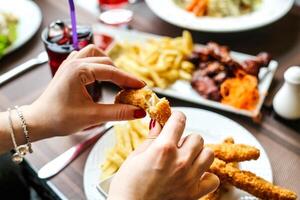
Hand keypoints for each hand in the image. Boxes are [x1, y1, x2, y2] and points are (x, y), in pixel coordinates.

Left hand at [22, 45, 145, 136]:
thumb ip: (117, 113)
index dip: (129, 79)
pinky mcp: (68, 68)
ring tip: (117, 79)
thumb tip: (139, 111)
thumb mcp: (91, 116)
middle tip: (131, 88)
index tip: (142, 87)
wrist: (38, 121)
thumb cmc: (59, 118)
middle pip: (106, 61)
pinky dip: (98, 63)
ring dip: (109, 64)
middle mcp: (74, 62)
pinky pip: (86, 57)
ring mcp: (70, 63)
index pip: (111, 71)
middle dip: (121, 74)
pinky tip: (101, 74)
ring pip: (95, 53)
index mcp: (78, 71)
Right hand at [108, 111, 219, 199]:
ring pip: (208, 154)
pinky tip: (194, 176)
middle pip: (197, 137)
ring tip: (186, 159)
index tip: (175, 120)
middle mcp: (180, 161)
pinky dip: (206, 176)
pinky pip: (213, 179)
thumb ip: (151, 138)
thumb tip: (158, 123)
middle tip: (177, 145)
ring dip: (198, 154)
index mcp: (163, 148)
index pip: (179, 120)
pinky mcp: (194, 193)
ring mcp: (189, 178)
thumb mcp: (135, 157)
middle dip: (186, 138)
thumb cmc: (127, 186)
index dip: (177, 117)